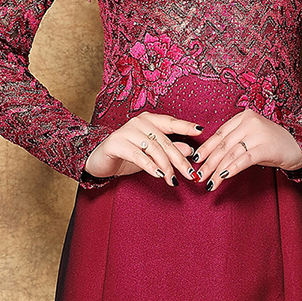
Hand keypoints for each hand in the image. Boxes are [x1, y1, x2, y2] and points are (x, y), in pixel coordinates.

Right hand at [84, 113, 203, 185]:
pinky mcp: (116, 143)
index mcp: (149, 120)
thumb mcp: (152, 154)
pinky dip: (150, 166)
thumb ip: (170, 149)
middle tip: (190, 174)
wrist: (100, 161)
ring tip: (173, 180)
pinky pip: (138, 156)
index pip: (171, 122)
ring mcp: (126, 131)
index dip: (186, 126)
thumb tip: (190, 150)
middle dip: (179, 159)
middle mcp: (139, 122)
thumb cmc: (128, 155)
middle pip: (165, 141)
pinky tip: (158, 175)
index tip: (201, 131)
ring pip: (153, 149)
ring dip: (165, 167)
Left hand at [191, 108, 301, 190]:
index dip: (206, 148)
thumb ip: (234, 142)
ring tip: (209, 182)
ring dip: (217, 170)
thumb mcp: (252, 138)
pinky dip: (232, 169)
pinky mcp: (265, 147)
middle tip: (199, 175)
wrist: (300, 145)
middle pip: (223, 145)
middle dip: (209, 162)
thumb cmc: (273, 144)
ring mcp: (258, 133)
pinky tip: (224, 177)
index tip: (195, 160)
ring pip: (231, 154)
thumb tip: (210, 158)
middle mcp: (249, 122)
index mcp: (243, 117)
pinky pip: (244, 159)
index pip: (220, 134)